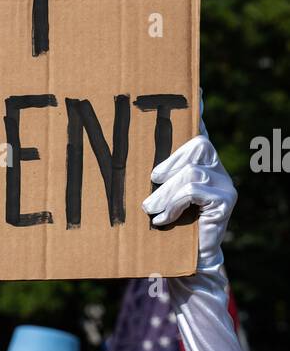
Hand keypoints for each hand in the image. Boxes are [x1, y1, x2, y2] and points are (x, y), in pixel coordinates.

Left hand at [141, 105, 235, 274]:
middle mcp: (214, 167)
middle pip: (198, 143)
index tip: (192, 88)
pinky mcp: (225, 200)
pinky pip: (195, 188)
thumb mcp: (152, 196)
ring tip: (151, 209)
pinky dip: (175, 203)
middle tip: (151, 181)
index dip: (196, 108)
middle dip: (170, 162)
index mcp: (196, 163)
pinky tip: (165, 219)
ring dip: (166, 191)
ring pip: (192, 170)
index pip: (198, 129)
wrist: (183, 263)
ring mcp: (224, 183)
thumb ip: (148, 178)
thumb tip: (125, 160)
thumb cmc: (162, 228)